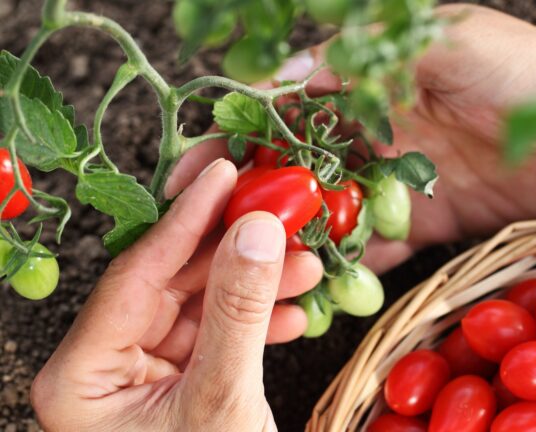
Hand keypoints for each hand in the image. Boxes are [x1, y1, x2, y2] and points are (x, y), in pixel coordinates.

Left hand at [31, 159, 320, 430]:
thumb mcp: (223, 399)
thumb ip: (238, 311)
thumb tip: (257, 231)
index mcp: (80, 375)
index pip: (137, 274)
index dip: (188, 219)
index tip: (226, 174)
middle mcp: (102, 368)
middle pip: (170, 282)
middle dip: (233, 249)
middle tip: (276, 206)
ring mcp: (139, 376)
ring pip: (199, 305)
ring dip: (255, 283)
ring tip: (305, 263)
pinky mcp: (176, 384)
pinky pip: (215, 335)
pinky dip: (256, 320)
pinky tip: (292, 309)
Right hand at [165, 5, 535, 273]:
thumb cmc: (526, 70)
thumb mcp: (443, 42)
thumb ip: (366, 59)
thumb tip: (290, 74)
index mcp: (374, 82)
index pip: (291, 105)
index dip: (243, 131)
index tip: (200, 160)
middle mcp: (379, 131)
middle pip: (301, 163)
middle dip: (255, 190)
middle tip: (209, 222)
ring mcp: (403, 178)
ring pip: (333, 209)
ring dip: (297, 234)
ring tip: (256, 262)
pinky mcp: (433, 218)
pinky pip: (381, 245)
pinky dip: (352, 264)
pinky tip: (319, 287)